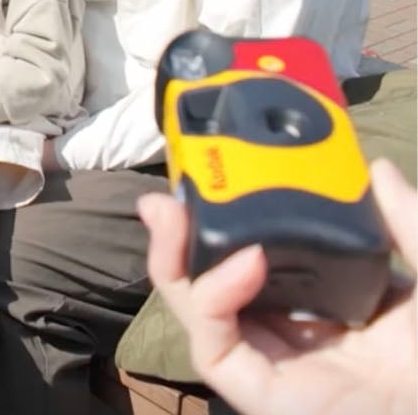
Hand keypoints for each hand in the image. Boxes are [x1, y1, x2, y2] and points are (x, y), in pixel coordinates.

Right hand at [139, 158, 416, 414]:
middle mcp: (287, 330)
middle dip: (180, 235)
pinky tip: (243, 263)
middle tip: (167, 193)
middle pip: (209, 278)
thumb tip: (379, 170)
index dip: (228, 216)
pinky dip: (214, 298)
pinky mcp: (254, 390)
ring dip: (173, 258)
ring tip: (174, 213)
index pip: (256, 253)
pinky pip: (213, 343)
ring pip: (195, 308)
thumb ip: (408, 225)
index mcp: (323, 304)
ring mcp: (268, 362)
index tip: (217, 174)